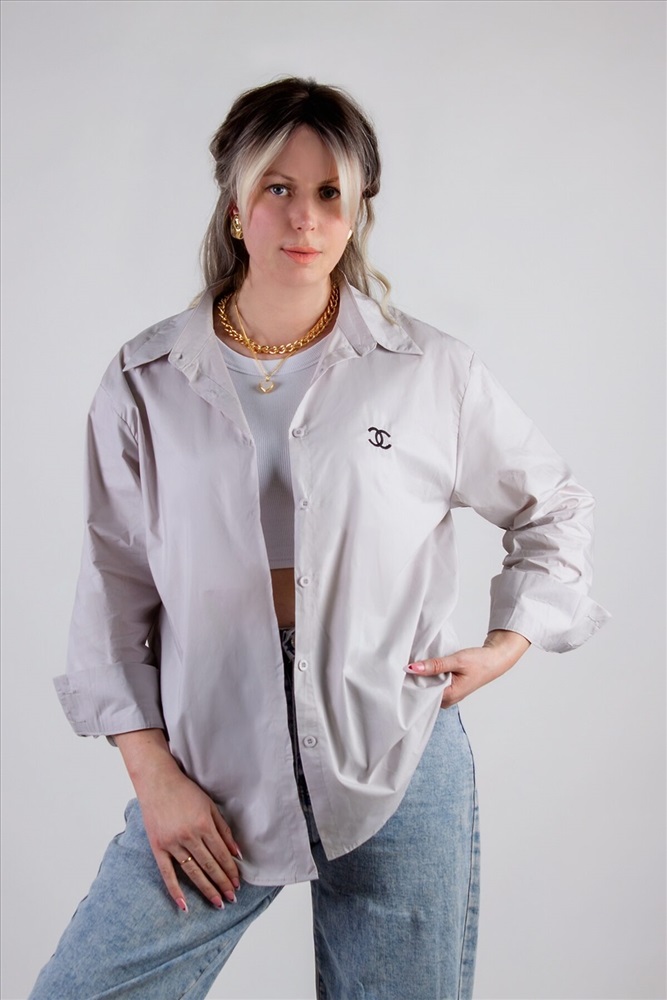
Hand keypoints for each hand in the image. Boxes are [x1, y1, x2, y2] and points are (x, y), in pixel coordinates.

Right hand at [114, 729, 241, 911]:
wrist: (157, 782)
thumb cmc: (185, 791)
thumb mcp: (210, 805)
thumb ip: (223, 829)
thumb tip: (236, 852)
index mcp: (204, 824)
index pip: (221, 854)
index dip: (231, 870)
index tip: (238, 883)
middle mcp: (189, 836)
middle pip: (210, 866)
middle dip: (222, 883)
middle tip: (232, 898)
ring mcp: (172, 843)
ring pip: (193, 872)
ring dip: (206, 888)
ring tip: (217, 902)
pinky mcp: (158, 847)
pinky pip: (167, 874)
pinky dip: (176, 891)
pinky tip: (184, 905)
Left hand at [405, 629, 529, 707]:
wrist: (495, 660)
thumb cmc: (479, 661)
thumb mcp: (456, 661)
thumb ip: (434, 665)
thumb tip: (412, 668)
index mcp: (449, 697)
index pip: (421, 695)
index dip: (410, 684)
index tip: (398, 673)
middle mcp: (447, 700)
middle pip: (422, 693)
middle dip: (414, 680)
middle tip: (402, 665)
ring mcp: (448, 696)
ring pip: (427, 688)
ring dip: (421, 677)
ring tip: (412, 664)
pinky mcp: (449, 688)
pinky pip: (433, 685)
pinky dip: (428, 676)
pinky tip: (424, 667)